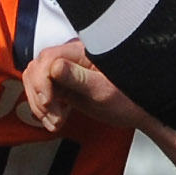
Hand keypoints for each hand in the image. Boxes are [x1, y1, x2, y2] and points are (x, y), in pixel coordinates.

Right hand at [24, 40, 143, 134]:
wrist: (139, 110)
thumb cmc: (130, 97)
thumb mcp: (103, 90)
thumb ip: (78, 78)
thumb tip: (56, 67)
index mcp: (81, 53)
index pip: (47, 59)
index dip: (42, 82)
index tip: (48, 102)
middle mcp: (71, 59)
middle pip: (37, 70)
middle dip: (39, 96)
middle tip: (53, 115)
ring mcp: (67, 73)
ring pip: (36, 82)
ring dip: (39, 105)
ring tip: (55, 122)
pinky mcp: (66, 86)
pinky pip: (44, 93)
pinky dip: (44, 109)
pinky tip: (55, 120)